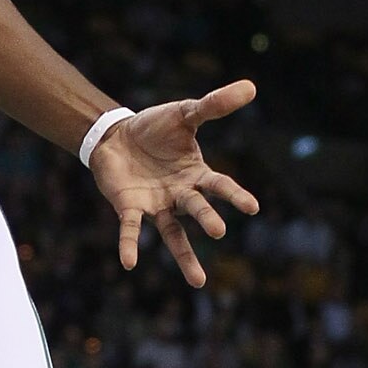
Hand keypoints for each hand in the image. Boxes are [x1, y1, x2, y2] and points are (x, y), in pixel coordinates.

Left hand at [89, 81, 258, 288]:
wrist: (114, 135)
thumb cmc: (154, 128)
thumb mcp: (184, 114)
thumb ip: (214, 104)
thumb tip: (251, 86)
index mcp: (196, 174)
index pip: (219, 186)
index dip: (234, 195)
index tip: (252, 207)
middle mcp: (179, 194)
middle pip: (196, 208)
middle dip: (207, 218)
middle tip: (219, 231)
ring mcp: (156, 204)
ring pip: (173, 234)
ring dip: (184, 255)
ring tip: (199, 281)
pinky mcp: (129, 207)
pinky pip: (131, 229)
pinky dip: (130, 245)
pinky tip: (129, 263)